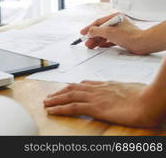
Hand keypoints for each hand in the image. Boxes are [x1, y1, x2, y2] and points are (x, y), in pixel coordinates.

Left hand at [43, 80, 164, 127]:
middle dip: (60, 92)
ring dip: (55, 99)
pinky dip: (60, 108)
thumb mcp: (132, 89)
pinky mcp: (94, 107)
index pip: (85, 84)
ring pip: (69, 96)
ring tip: (46, 102)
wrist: (149, 101)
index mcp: (107, 85)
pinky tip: (52, 110)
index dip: (74, 87)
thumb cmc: (146, 96)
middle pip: (73, 88)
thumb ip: (123, 90)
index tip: (67, 89)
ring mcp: (95, 97)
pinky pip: (72, 107)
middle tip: (51, 96)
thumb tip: (125, 93)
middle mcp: (98, 89)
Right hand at [80, 13, 147, 54]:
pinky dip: (104, 43)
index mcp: (115, 17)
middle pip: (101, 29)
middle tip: (86, 42)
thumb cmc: (129, 35)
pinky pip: (110, 40)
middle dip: (93, 36)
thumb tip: (90, 31)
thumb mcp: (108, 32)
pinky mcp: (123, 38)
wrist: (142, 43)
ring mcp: (120, 31)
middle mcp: (117, 23)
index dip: (89, 28)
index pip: (98, 22)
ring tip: (91, 45)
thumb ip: (96, 31)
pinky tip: (100, 46)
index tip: (83, 33)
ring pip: (105, 35)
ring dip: (97, 40)